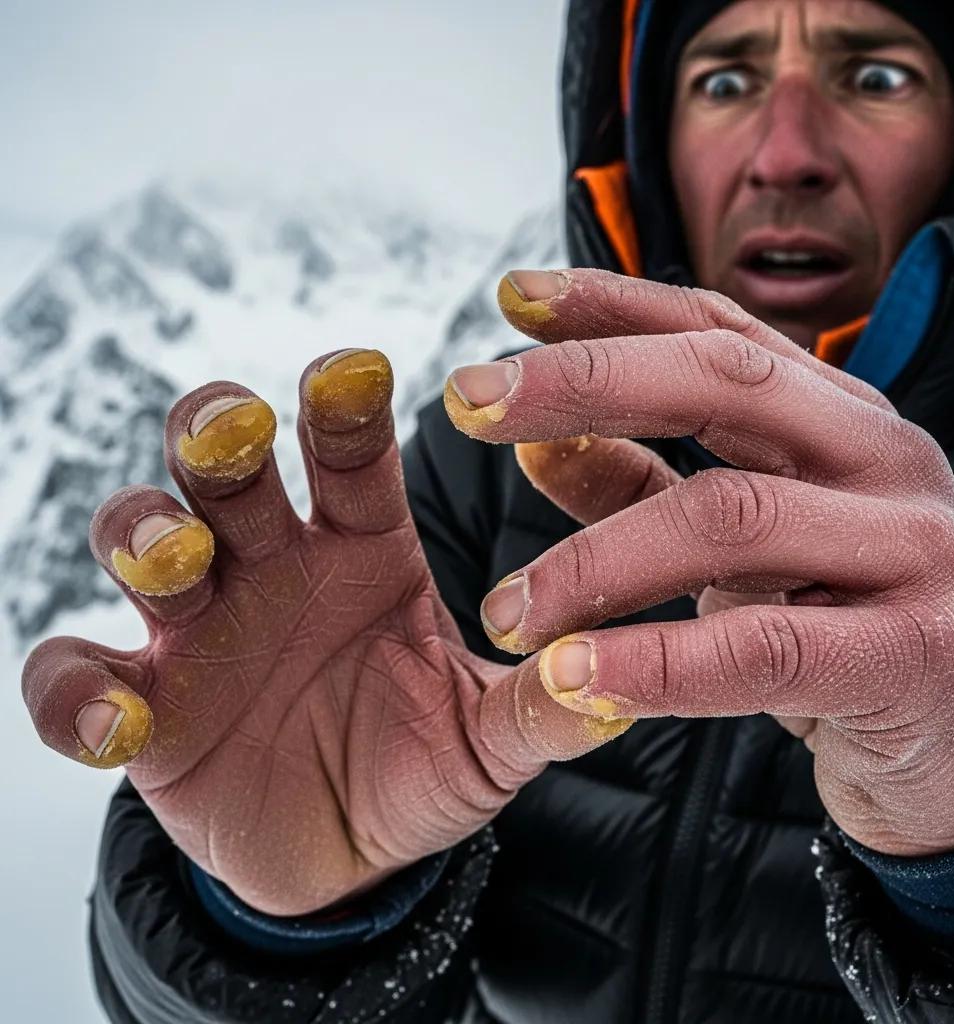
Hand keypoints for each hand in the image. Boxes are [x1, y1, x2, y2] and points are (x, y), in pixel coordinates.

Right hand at [22, 349, 617, 914]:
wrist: (346, 850)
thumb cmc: (420, 766)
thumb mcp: (488, 743)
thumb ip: (539, 712)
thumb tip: (609, 682)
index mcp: (363, 549)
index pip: (349, 453)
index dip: (345, 406)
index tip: (355, 370)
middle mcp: (274, 565)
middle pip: (225, 465)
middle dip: (218, 433)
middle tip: (241, 434)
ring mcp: (199, 628)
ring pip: (140, 537)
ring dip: (145, 531)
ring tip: (179, 560)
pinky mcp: (142, 703)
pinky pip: (74, 676)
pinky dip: (77, 690)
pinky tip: (118, 717)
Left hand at [447, 268, 953, 856]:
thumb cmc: (837, 628)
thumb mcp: (733, 549)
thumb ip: (638, 487)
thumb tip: (533, 443)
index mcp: (835, 419)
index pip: (715, 331)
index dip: (610, 305)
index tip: (510, 297)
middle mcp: (880, 457)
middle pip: (723, 383)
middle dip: (583, 384)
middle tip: (466, 403)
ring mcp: (908, 547)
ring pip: (731, 517)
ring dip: (596, 563)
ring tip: (505, 611)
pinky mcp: (911, 652)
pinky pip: (767, 647)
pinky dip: (660, 662)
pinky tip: (577, 677)